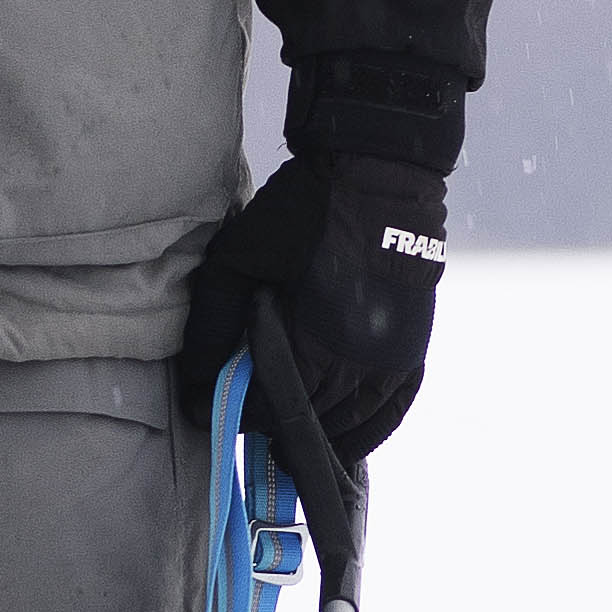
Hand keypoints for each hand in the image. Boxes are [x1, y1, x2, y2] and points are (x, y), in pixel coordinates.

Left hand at [183, 152, 447, 482]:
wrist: (377, 175)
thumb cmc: (301, 214)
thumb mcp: (238, 261)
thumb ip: (214, 325)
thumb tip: (197, 383)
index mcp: (318, 344)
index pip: (270, 410)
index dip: (238, 416)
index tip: (213, 409)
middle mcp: (362, 363)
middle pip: (311, 424)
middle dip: (274, 426)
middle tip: (245, 417)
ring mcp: (394, 359)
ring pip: (352, 426)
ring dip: (318, 435)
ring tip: (288, 435)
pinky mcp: (414, 348)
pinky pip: (392, 410)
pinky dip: (366, 430)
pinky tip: (342, 436)